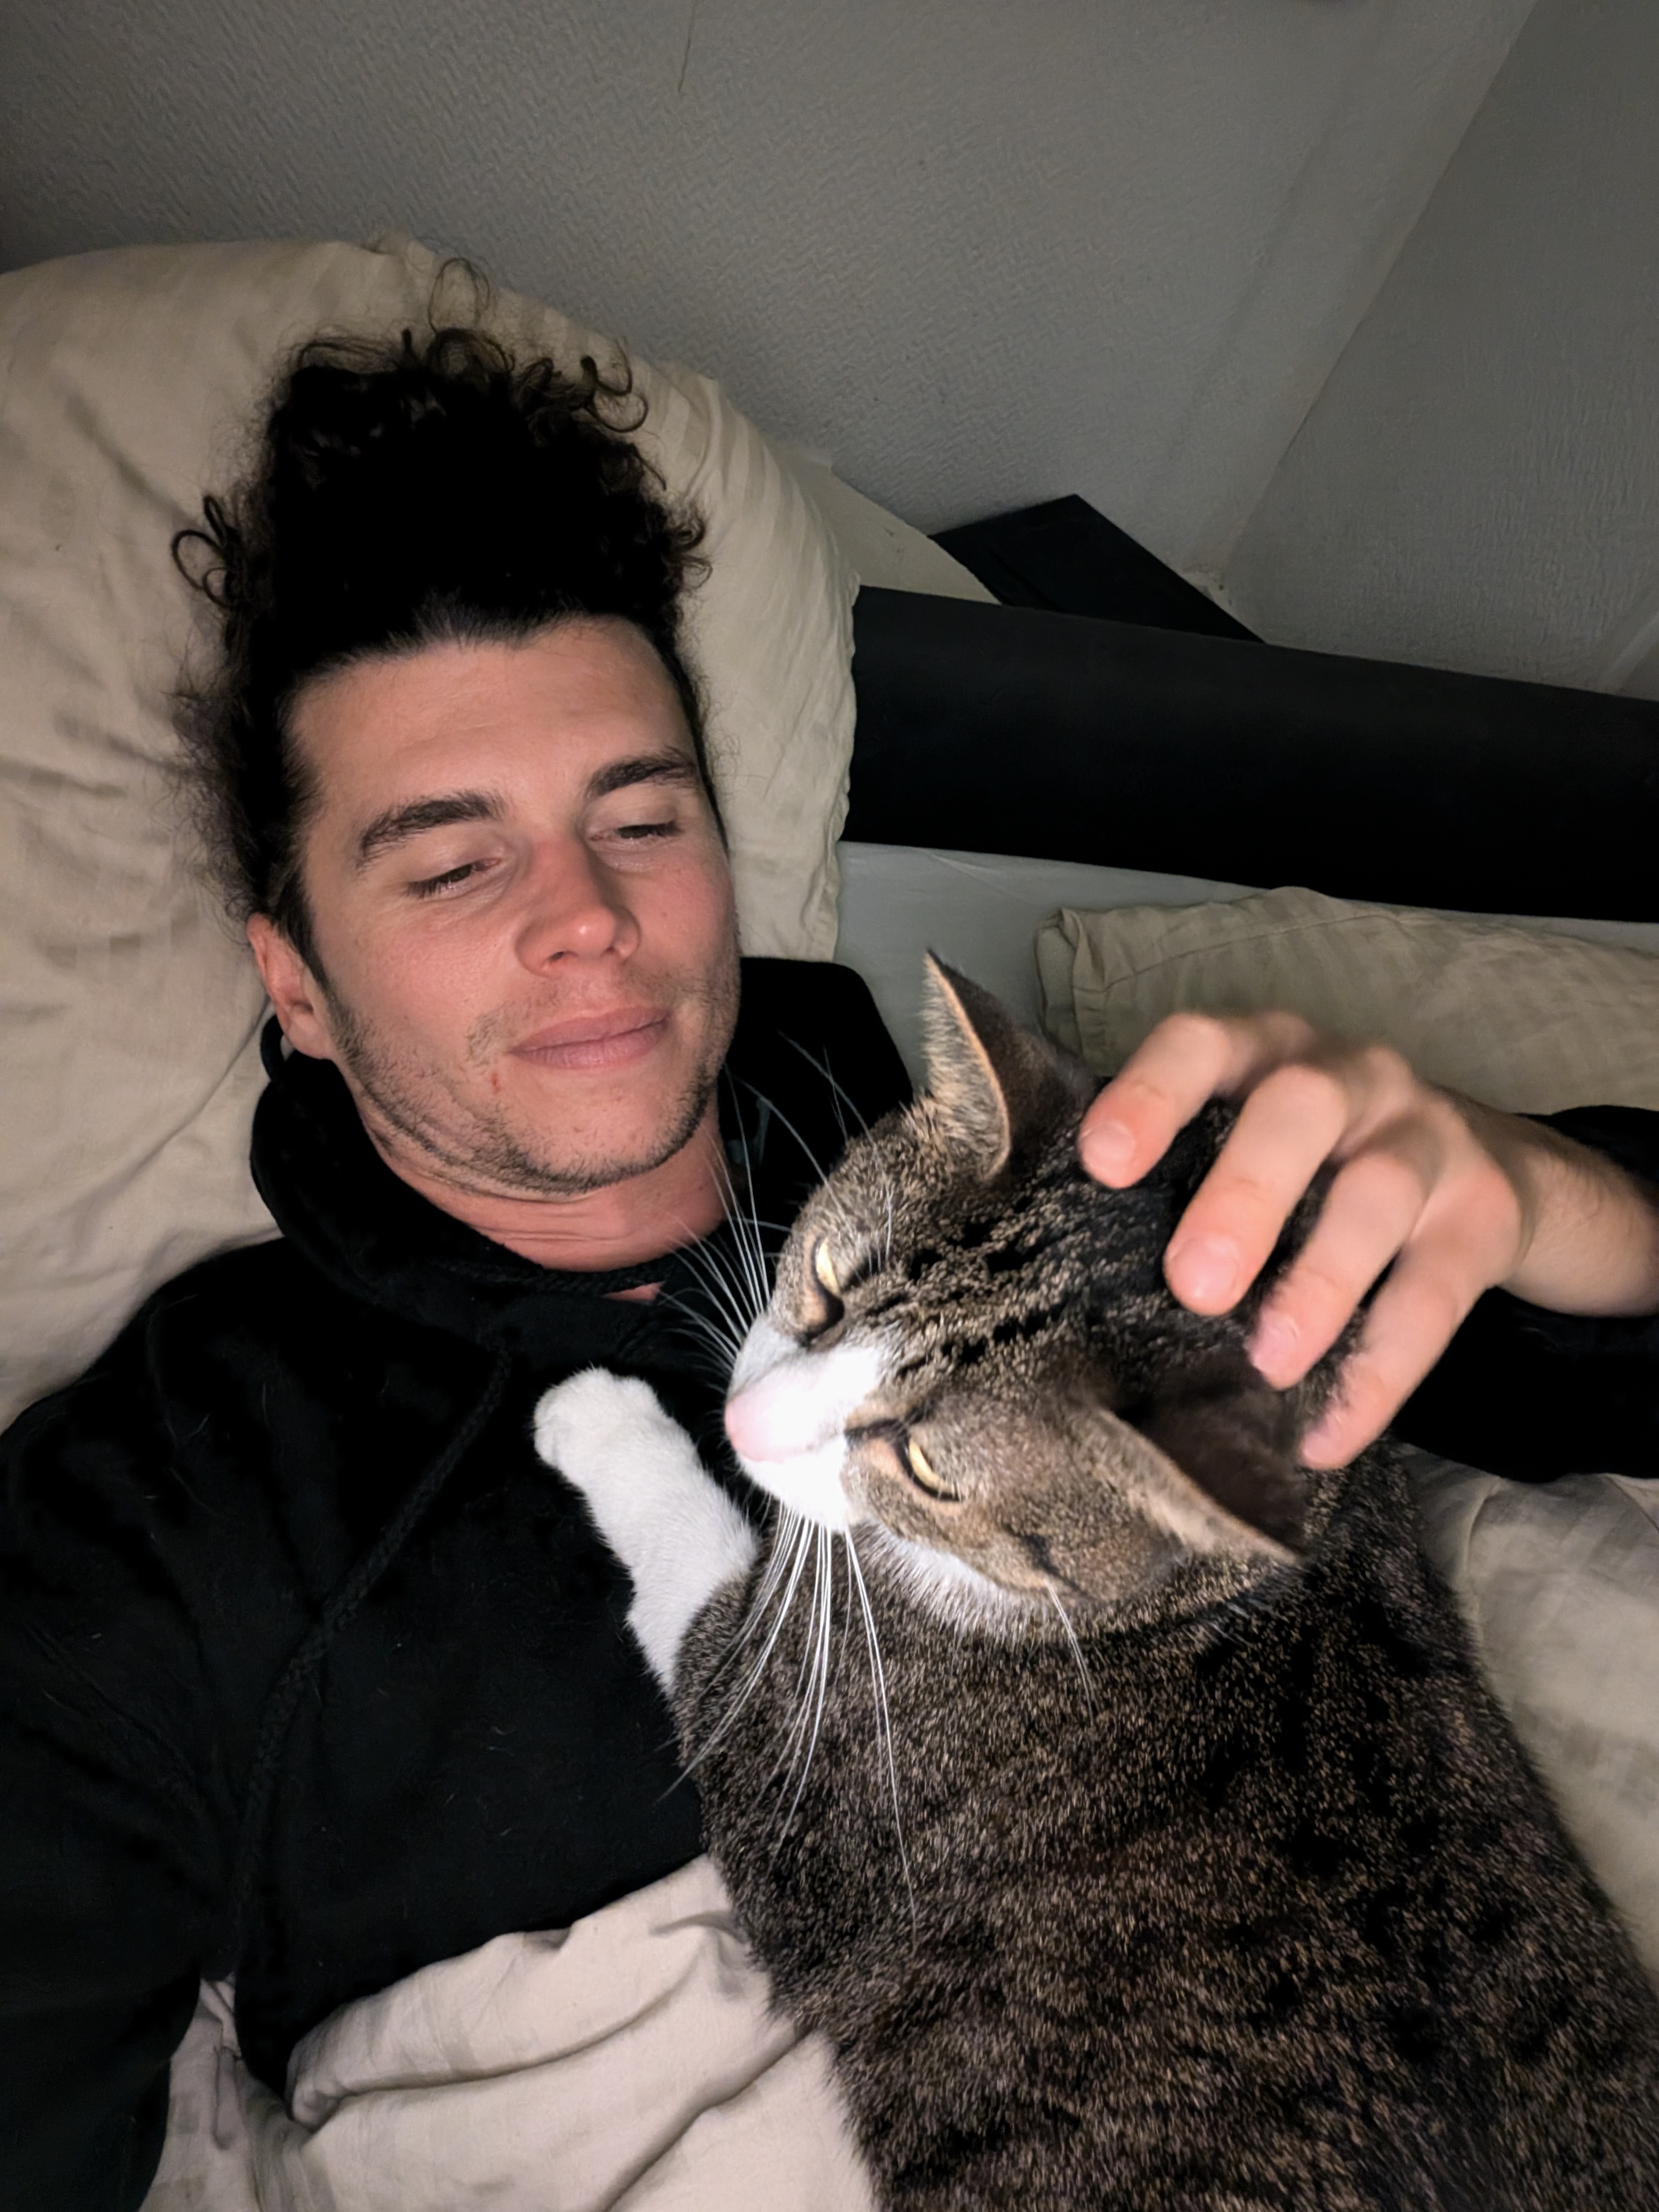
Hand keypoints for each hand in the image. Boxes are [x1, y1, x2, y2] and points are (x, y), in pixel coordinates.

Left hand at [1079, 1011, 1658, 1466]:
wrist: (1488, 1171)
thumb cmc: (1315, 1165)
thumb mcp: (1249, 1142)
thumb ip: (1177, 1180)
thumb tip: (1062, 1285)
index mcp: (1266, 1053)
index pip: (1203, 1043)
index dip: (1153, 1093)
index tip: (1105, 1163)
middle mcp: (1353, 1077)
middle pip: (1301, 1107)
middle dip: (1245, 1194)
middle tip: (1194, 1287)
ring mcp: (1427, 1140)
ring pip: (1377, 1194)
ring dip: (1320, 1283)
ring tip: (1269, 1363)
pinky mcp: (1484, 1218)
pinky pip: (1434, 1298)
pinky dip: (1379, 1374)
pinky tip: (1324, 1436)